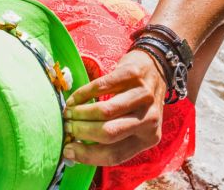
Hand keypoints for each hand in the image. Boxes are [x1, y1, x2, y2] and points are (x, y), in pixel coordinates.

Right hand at [62, 50, 166, 165]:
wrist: (156, 69)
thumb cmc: (139, 103)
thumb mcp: (135, 125)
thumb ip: (114, 138)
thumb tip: (74, 150)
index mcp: (149, 138)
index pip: (115, 155)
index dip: (87, 155)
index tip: (68, 150)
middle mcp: (149, 119)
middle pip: (108, 133)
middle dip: (81, 132)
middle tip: (67, 127)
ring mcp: (142, 96)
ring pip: (104, 111)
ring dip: (80, 113)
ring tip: (68, 113)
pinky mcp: (132, 75)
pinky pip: (101, 86)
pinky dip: (83, 94)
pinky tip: (74, 99)